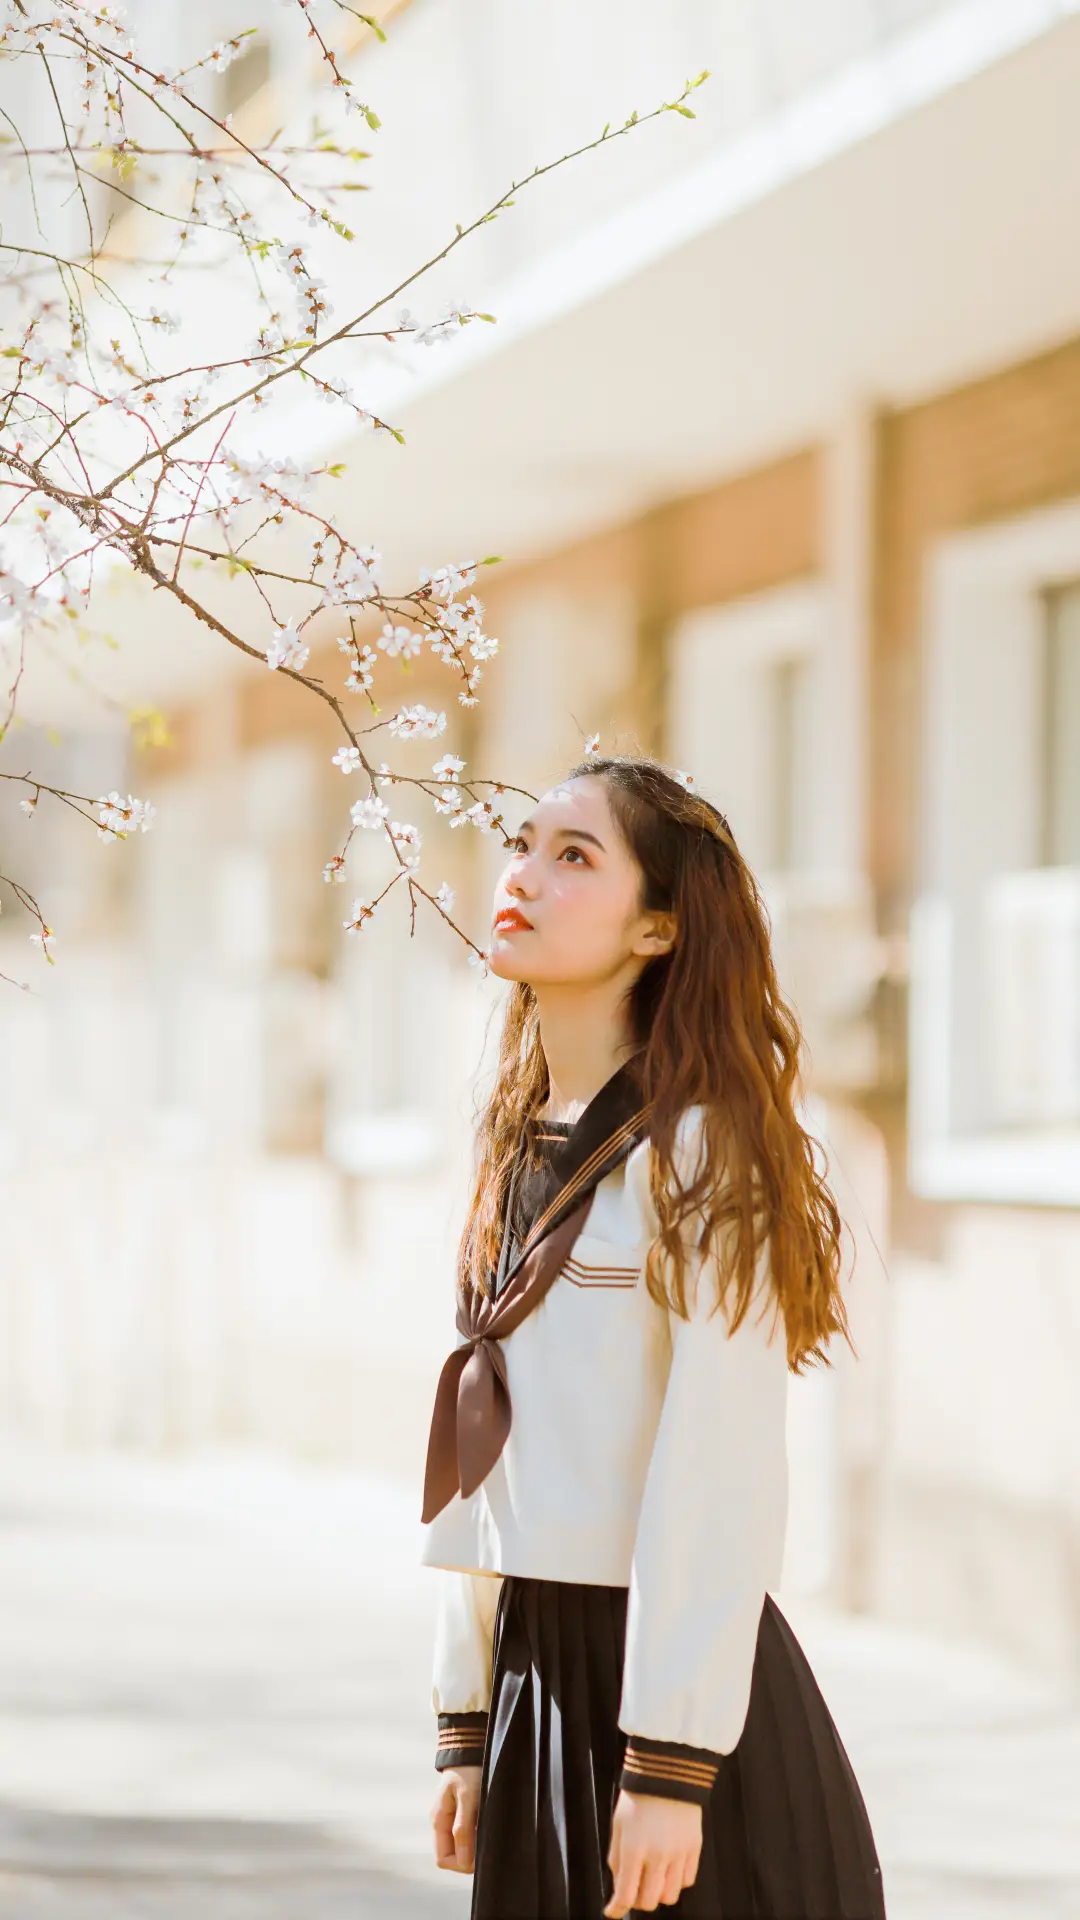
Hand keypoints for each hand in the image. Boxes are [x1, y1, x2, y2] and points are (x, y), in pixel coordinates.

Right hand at [430, 1764, 481, 1873]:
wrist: (470, 1745)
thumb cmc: (469, 1770)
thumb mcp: (468, 1798)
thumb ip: (463, 1828)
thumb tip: (464, 1862)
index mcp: (438, 1821)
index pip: (443, 1859)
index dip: (461, 1863)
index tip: (480, 1855)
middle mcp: (442, 1823)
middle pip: (453, 1856)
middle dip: (470, 1857)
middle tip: (488, 1843)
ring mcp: (451, 1818)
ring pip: (461, 1847)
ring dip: (475, 1846)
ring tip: (489, 1831)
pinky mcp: (462, 1812)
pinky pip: (467, 1835)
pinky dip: (478, 1835)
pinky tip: (488, 1824)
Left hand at [604, 1788, 702, 1915]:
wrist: (668, 1772)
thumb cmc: (639, 1796)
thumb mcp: (618, 1825)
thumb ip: (617, 1859)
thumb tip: (618, 1885)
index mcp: (634, 1848)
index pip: (626, 1895)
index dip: (616, 1909)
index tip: (612, 1911)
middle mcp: (658, 1855)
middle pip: (649, 1901)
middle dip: (637, 1899)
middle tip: (633, 1889)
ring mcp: (679, 1854)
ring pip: (670, 1896)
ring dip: (658, 1892)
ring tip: (652, 1876)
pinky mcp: (694, 1849)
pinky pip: (686, 1881)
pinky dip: (676, 1880)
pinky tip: (668, 1866)